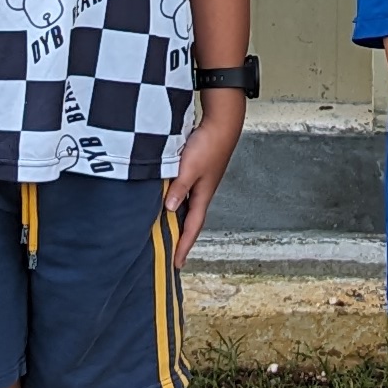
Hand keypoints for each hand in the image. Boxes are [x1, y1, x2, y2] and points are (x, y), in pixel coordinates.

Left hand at [171, 91, 245, 262]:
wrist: (221, 123)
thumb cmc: (209, 145)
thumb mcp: (190, 168)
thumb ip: (179, 188)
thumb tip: (169, 208)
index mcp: (203, 195)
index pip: (192, 227)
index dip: (184, 246)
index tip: (177, 264)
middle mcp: (202, 192)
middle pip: (190, 221)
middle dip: (182, 239)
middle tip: (171, 255)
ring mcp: (200, 182)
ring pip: (187, 208)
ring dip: (178, 221)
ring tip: (166, 233)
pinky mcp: (196, 172)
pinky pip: (184, 194)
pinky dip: (176, 203)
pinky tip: (166, 202)